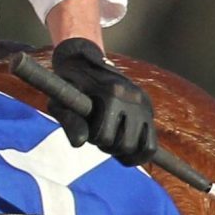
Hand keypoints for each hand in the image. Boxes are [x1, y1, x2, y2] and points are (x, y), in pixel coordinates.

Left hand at [48, 37, 156, 165]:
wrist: (86, 63)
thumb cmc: (70, 86)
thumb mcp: (63, 101)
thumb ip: (70, 121)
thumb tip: (79, 143)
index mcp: (112, 93)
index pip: (104, 136)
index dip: (93, 138)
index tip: (88, 126)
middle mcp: (132, 97)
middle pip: (125, 144)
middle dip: (109, 145)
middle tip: (99, 133)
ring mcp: (144, 103)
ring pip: (141, 147)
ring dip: (124, 149)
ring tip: (112, 137)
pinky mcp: (149, 108)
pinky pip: (151, 143)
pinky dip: (140, 151)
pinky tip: (125, 147)